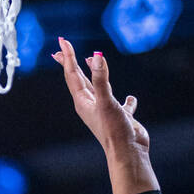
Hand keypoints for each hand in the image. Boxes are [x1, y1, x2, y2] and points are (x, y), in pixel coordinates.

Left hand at [52, 37, 148, 157]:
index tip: (63, 41)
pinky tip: (131, 98)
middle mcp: (91, 105)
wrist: (128, 153)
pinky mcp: (120, 117)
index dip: (68, 56)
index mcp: (84, 102)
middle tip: (62, 48)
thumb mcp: (107, 101)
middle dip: (70, 63)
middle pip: (78, 79)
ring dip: (93, 74)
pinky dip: (126, 100)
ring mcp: (105, 111)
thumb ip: (101, 79)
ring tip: (90, 61)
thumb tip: (96, 56)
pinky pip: (122, 105)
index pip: (72, 74)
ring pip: (98, 88)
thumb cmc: (114, 130)